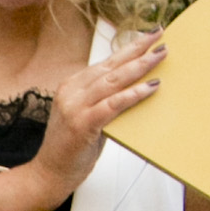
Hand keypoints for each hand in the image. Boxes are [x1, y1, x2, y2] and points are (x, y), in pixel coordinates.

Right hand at [29, 33, 166, 201]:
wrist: (49, 174)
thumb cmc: (71, 149)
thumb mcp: (88, 118)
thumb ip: (105, 102)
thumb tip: (136, 91)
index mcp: (72, 85)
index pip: (106, 62)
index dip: (128, 48)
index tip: (148, 37)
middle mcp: (72, 91)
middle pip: (111, 65)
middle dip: (137, 49)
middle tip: (159, 36)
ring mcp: (75, 106)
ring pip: (113, 80)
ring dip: (139, 67)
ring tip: (160, 56)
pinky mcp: (81, 123)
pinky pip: (112, 104)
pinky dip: (132, 94)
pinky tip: (150, 87)